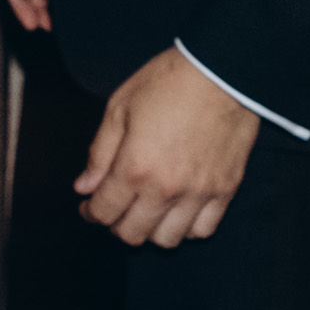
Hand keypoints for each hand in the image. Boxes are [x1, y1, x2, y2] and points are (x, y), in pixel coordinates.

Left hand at [76, 43, 258, 248]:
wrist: (222, 71)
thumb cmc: (170, 81)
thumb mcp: (120, 107)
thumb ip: (99, 153)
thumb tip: (84, 186)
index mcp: (135, 167)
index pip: (104, 212)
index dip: (91, 213)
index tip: (89, 206)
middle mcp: (165, 188)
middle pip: (133, 233)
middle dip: (116, 225)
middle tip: (116, 208)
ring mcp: (198, 193)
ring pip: (168, 239)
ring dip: (151, 230)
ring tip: (147, 210)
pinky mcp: (225, 190)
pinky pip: (203, 229)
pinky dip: (187, 227)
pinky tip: (179, 210)